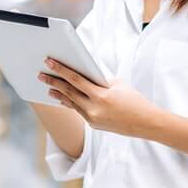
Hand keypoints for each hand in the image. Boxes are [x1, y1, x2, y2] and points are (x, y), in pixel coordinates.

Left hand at [38, 58, 164, 138]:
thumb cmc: (134, 100)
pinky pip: (79, 111)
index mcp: (100, 96)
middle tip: (41, 75)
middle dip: (54, 83)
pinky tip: (63, 99)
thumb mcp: (118, 85)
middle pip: (68, 92)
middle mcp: (93, 109)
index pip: (75, 79)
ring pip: (71, 104)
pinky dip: (71, 104)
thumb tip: (84, 77)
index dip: (61, 70)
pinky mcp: (93, 125)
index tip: (49, 62)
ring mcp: (92, 119)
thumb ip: (99, 81)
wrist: (146, 123)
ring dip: (59, 95)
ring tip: (48, 88)